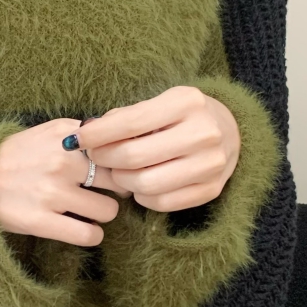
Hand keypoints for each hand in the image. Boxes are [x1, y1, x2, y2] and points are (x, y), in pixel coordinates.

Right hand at [0, 119, 132, 245]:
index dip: (122, 165)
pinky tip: (83, 230)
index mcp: (67, 138)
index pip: (117, 152)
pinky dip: (91, 235)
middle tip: (106, 194)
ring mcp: (52, 193)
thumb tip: (119, 132)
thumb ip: (82, 132)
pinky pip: (88, 235)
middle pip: (118, 181)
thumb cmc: (16, 156)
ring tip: (89, 212)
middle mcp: (62, 162)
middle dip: (117, 191)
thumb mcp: (47, 132)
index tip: (117, 173)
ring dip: (102, 215)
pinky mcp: (41, 221)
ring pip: (108, 212)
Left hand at [75, 85, 240, 212]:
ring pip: (146, 184)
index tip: (75, 140)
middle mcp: (203, 132)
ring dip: (122, 181)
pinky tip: (139, 185)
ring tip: (118, 172)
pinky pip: (162, 203)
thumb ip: (125, 117)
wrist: (230, 130)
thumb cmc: (181, 116)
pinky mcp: (212, 189)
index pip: (130, 122)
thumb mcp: (158, 104)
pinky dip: (142, 198)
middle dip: (105, 160)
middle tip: (96, 158)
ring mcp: (211, 164)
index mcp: (186, 103)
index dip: (97, 134)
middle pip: (134, 157)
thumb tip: (86, 133)